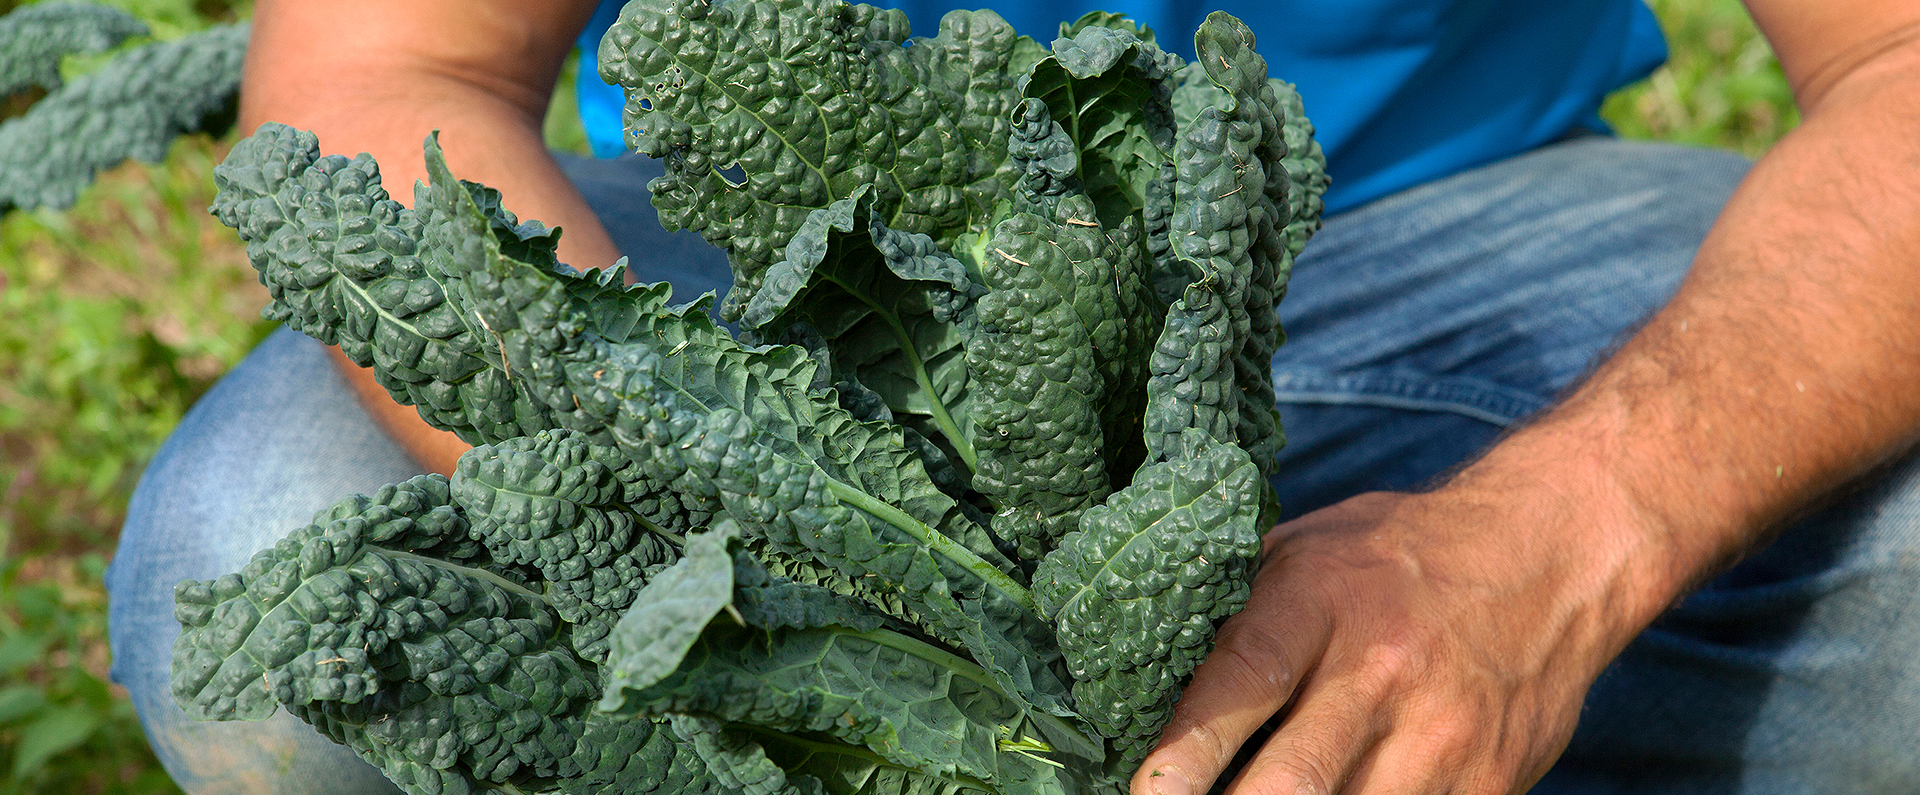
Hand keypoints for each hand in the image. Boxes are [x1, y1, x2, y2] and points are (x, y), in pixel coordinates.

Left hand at [1132, 488, 1660, 794]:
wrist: (1553, 554)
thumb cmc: (1402, 553)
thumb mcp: (1307, 550)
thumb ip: (1237, 615)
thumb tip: (1143, 677)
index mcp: (1321, 598)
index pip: (1238, 685)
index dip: (1184, 753)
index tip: (1148, 792)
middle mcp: (1381, 670)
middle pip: (1293, 781)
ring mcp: (1441, 735)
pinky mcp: (1489, 784)